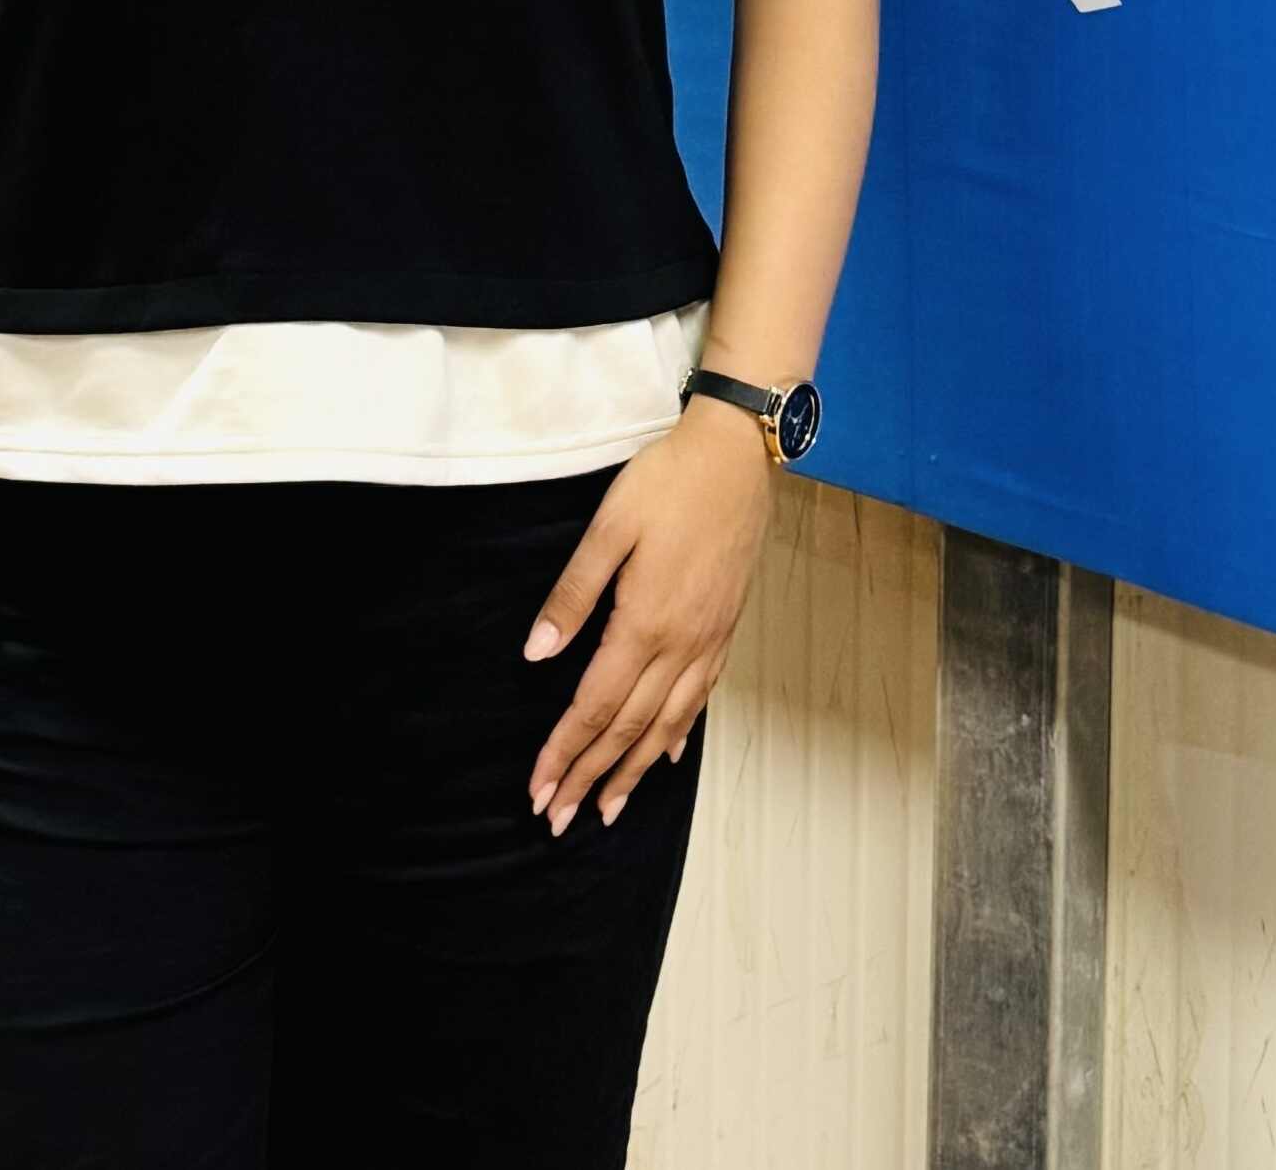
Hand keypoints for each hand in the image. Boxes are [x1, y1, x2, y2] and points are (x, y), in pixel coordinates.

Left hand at [523, 398, 772, 831]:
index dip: (564, 753)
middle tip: (558, 820)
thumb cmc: (668, 481)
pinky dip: (677, 734)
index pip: (595, 706)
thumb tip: (538, 654)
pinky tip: (664, 754)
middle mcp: (680, 644)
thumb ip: (574, 593)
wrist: (737, 455)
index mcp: (645, 622)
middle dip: (590, 778)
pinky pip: (699, 698)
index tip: (538, 791)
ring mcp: (708, 640)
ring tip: (608, 809)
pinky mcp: (725, 628)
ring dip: (633, 772)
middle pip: (627, 728)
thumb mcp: (610, 526)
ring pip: (666, 724)